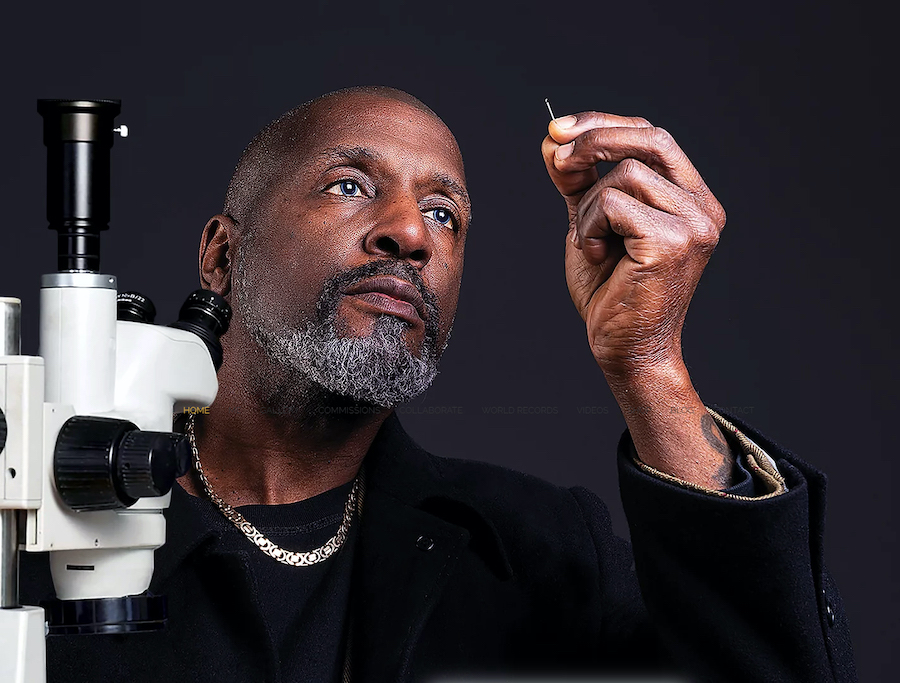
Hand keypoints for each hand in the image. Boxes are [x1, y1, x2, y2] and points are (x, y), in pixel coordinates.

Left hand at [541, 112, 725, 377]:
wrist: (623, 348)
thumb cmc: (610, 291)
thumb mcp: (589, 223)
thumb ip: (577, 181)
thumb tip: (553, 138)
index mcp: (691, 199)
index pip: (653, 137)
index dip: (605, 124)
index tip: (560, 129)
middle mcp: (703, 207)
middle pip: (650, 139)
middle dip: (594, 138)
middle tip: (556, 157)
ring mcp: (694, 224)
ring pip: (625, 174)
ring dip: (588, 207)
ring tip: (589, 243)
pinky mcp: (673, 242)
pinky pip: (614, 204)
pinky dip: (589, 226)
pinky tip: (596, 256)